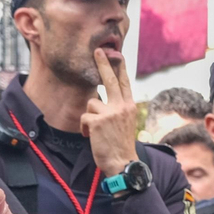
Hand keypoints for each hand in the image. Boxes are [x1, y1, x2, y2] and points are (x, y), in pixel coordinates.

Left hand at [82, 48, 139, 176]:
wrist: (123, 163)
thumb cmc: (121, 145)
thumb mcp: (125, 123)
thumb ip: (118, 110)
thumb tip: (102, 100)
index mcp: (129, 106)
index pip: (125, 83)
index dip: (120, 68)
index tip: (118, 55)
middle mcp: (122, 106)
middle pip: (110, 80)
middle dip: (103, 64)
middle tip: (97, 50)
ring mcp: (111, 112)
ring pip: (91, 102)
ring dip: (89, 116)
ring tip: (95, 130)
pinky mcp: (99, 121)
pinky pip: (84, 117)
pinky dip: (84, 128)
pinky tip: (89, 136)